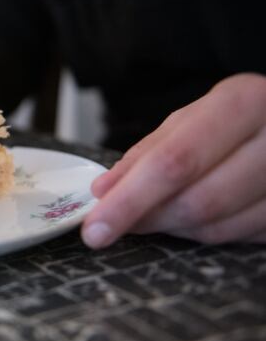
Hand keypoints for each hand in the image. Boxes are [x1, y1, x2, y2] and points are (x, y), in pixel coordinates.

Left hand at [83, 73, 265, 247]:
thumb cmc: (235, 119)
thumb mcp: (191, 119)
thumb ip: (147, 153)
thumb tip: (104, 192)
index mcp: (245, 103)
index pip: (176, 161)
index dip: (130, 200)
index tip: (95, 227)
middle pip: (198, 201)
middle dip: (146, 219)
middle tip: (111, 225)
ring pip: (217, 226)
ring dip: (172, 228)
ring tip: (151, 213)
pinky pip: (237, 237)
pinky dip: (201, 232)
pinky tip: (187, 216)